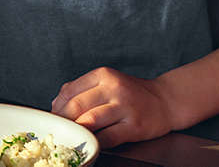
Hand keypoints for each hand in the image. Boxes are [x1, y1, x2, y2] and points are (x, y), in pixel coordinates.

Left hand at [51, 66, 173, 147]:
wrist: (165, 101)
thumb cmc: (131, 94)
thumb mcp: (107, 82)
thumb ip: (81, 89)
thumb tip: (56, 105)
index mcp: (103, 75)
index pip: (70, 91)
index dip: (57, 107)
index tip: (53, 118)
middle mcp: (114, 88)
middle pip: (76, 106)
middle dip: (64, 121)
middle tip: (59, 130)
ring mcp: (125, 106)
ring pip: (89, 121)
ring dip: (77, 131)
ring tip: (72, 136)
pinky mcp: (134, 126)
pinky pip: (107, 137)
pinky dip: (95, 142)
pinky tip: (92, 143)